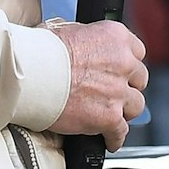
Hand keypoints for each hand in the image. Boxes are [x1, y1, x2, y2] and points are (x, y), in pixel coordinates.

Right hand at [48, 19, 148, 151]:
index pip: (136, 52)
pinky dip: (115, 137)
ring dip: (124, 111)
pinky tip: (109, 139)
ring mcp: (117, 91)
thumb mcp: (67, 29)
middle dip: (126, 87)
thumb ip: (86, 39)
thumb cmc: (40, 51)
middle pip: (138, 79)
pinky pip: (120, 131)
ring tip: (112, 115)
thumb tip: (83, 44)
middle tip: (113, 93)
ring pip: (135, 106)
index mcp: (115, 37)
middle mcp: (123, 62)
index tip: (121, 71)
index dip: (127, 64)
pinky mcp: (109, 117)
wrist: (30, 75)